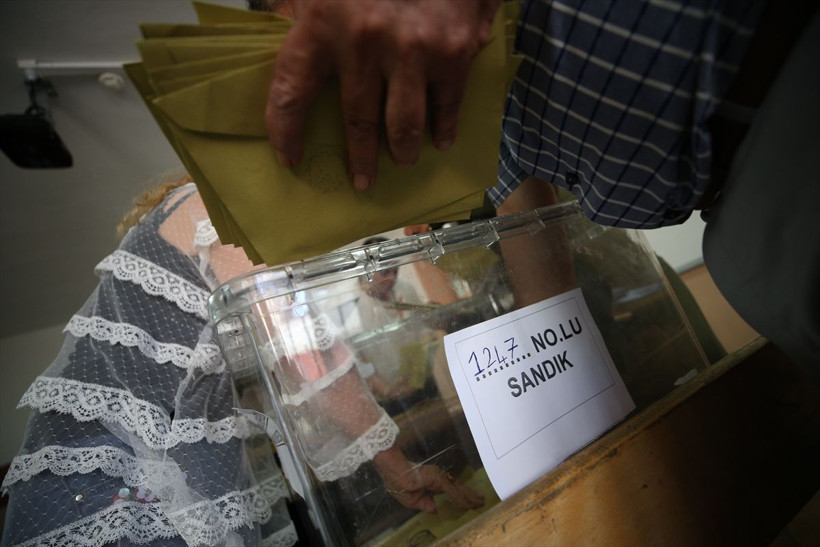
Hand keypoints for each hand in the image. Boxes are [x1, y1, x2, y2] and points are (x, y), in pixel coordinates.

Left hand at [266, 0, 500, 189]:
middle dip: (360, 159)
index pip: (291, 93)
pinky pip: (447, 105)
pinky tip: (440, 139)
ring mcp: (412, 51)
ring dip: (400, 151)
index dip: (285, 132)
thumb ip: (299, 8)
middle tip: (362, 180)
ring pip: (403, 125)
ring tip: (401, 160)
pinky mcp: (452, 53)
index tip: (289, 158)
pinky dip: (444, 128)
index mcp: (322, 23)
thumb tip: (281, 30)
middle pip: (356, 121)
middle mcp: (364, 42)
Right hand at [373, 447, 484, 512]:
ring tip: (480, 501)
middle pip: (457, 488)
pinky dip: (463, 499)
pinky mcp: (441, 480)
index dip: (457, 495)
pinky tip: (470, 504)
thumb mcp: (414, 501)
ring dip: (470, 497)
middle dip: (469, 495)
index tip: (466, 500)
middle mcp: (438, 480)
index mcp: (431, 483)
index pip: (448, 489)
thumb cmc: (401, 487)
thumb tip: (434, 508)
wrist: (397, 477)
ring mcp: (441, 479)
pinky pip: (454, 492)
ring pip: (459, 490)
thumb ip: (425, 504)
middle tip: (480, 500)